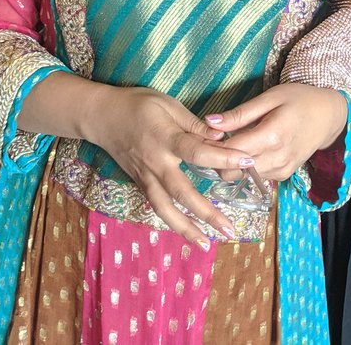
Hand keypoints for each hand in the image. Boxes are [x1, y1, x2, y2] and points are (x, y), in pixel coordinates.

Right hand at [84, 86, 254, 246]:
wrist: (102, 116)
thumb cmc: (138, 105)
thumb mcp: (168, 105)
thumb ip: (194, 124)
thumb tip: (222, 137)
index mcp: (166, 138)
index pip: (198, 152)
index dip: (223, 157)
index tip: (248, 162)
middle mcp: (156, 163)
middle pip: (182, 192)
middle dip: (206, 213)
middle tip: (229, 229)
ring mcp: (146, 177)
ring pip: (165, 209)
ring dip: (186, 229)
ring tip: (207, 244)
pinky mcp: (141, 184)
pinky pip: (157, 207)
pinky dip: (172, 222)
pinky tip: (188, 233)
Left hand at [205, 83, 347, 181]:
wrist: (329, 117)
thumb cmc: (299, 100)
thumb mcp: (270, 98)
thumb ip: (240, 114)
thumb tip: (209, 122)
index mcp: (272, 136)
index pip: (231, 151)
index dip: (211, 145)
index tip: (201, 135)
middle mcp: (276, 158)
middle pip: (232, 170)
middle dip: (217, 158)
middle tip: (211, 140)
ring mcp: (281, 170)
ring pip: (242, 176)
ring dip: (230, 162)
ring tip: (228, 142)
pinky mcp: (283, 176)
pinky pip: (255, 176)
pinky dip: (245, 166)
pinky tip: (246, 149)